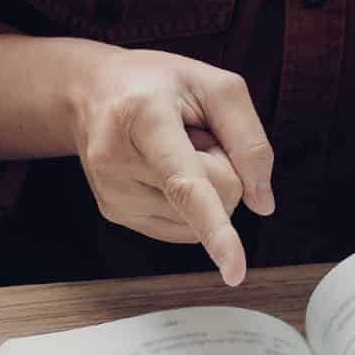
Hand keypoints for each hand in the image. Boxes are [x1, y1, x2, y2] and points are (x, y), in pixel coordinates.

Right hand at [72, 48, 274, 283]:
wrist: (91, 92)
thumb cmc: (157, 83)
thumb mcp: (214, 84)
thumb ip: (250, 139)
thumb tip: (262, 205)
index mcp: (144, 117)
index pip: (187, 184)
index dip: (215, 228)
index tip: (234, 271)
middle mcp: (119, 161)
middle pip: (217, 197)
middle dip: (223, 166)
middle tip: (189, 134)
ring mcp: (113, 194)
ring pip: (200, 221)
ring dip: (203, 186)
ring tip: (171, 149)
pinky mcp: (114, 214)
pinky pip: (183, 228)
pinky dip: (186, 202)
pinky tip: (163, 171)